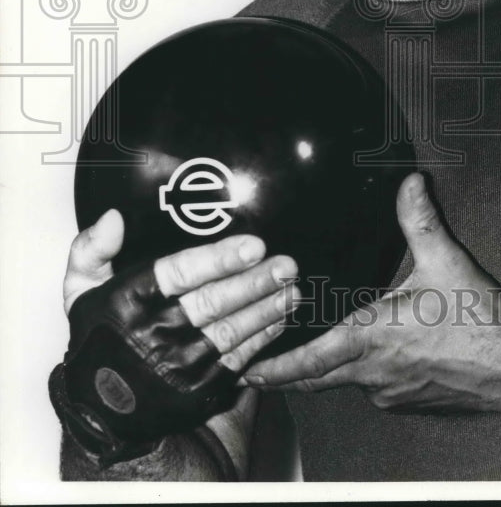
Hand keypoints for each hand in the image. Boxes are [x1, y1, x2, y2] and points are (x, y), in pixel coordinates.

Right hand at [63, 209, 299, 373]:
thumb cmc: (100, 338)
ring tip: (293, 288)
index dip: (219, 259)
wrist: (99, 411)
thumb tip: (114, 217)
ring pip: (231, 331)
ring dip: (266, 309)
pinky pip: (236, 359)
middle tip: (288, 264)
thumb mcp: (80, 291)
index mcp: (129, 301)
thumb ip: (92, 250)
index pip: (179, 274)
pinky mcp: (197, 390)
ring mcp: (177, 366)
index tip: (254, 245)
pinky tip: (281, 318)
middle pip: (213, 303)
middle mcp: (153, 334)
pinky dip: (262, 338)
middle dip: (255, 282)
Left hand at [242, 173, 500, 414]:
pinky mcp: (409, 400)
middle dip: (285, 375)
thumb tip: (408, 184)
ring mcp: (391, 392)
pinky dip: (359, 376)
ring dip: (323, 373)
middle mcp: (375, 372)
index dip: (275, 365)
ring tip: (306, 356)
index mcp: (373, 338)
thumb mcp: (444, 261)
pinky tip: (367, 359)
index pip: (310, 358)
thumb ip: (419, 220)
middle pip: (315, 379)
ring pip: (344, 383)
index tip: (248, 369)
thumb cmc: (479, 321)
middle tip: (256, 370)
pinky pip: (372, 389)